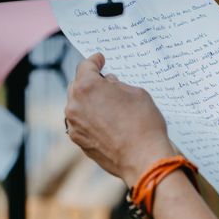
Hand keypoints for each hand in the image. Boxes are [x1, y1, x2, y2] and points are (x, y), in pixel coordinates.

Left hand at [65, 53, 175, 185]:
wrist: (144, 159)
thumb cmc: (144, 124)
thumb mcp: (136, 94)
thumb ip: (117, 85)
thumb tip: (109, 84)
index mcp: (87, 87)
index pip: (86, 66)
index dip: (94, 61)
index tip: (99, 60)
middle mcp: (75, 105)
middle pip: (78, 86)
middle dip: (90, 83)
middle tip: (104, 83)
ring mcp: (75, 125)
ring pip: (78, 107)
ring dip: (89, 103)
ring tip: (107, 105)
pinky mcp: (79, 142)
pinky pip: (82, 124)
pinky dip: (90, 120)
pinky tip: (106, 123)